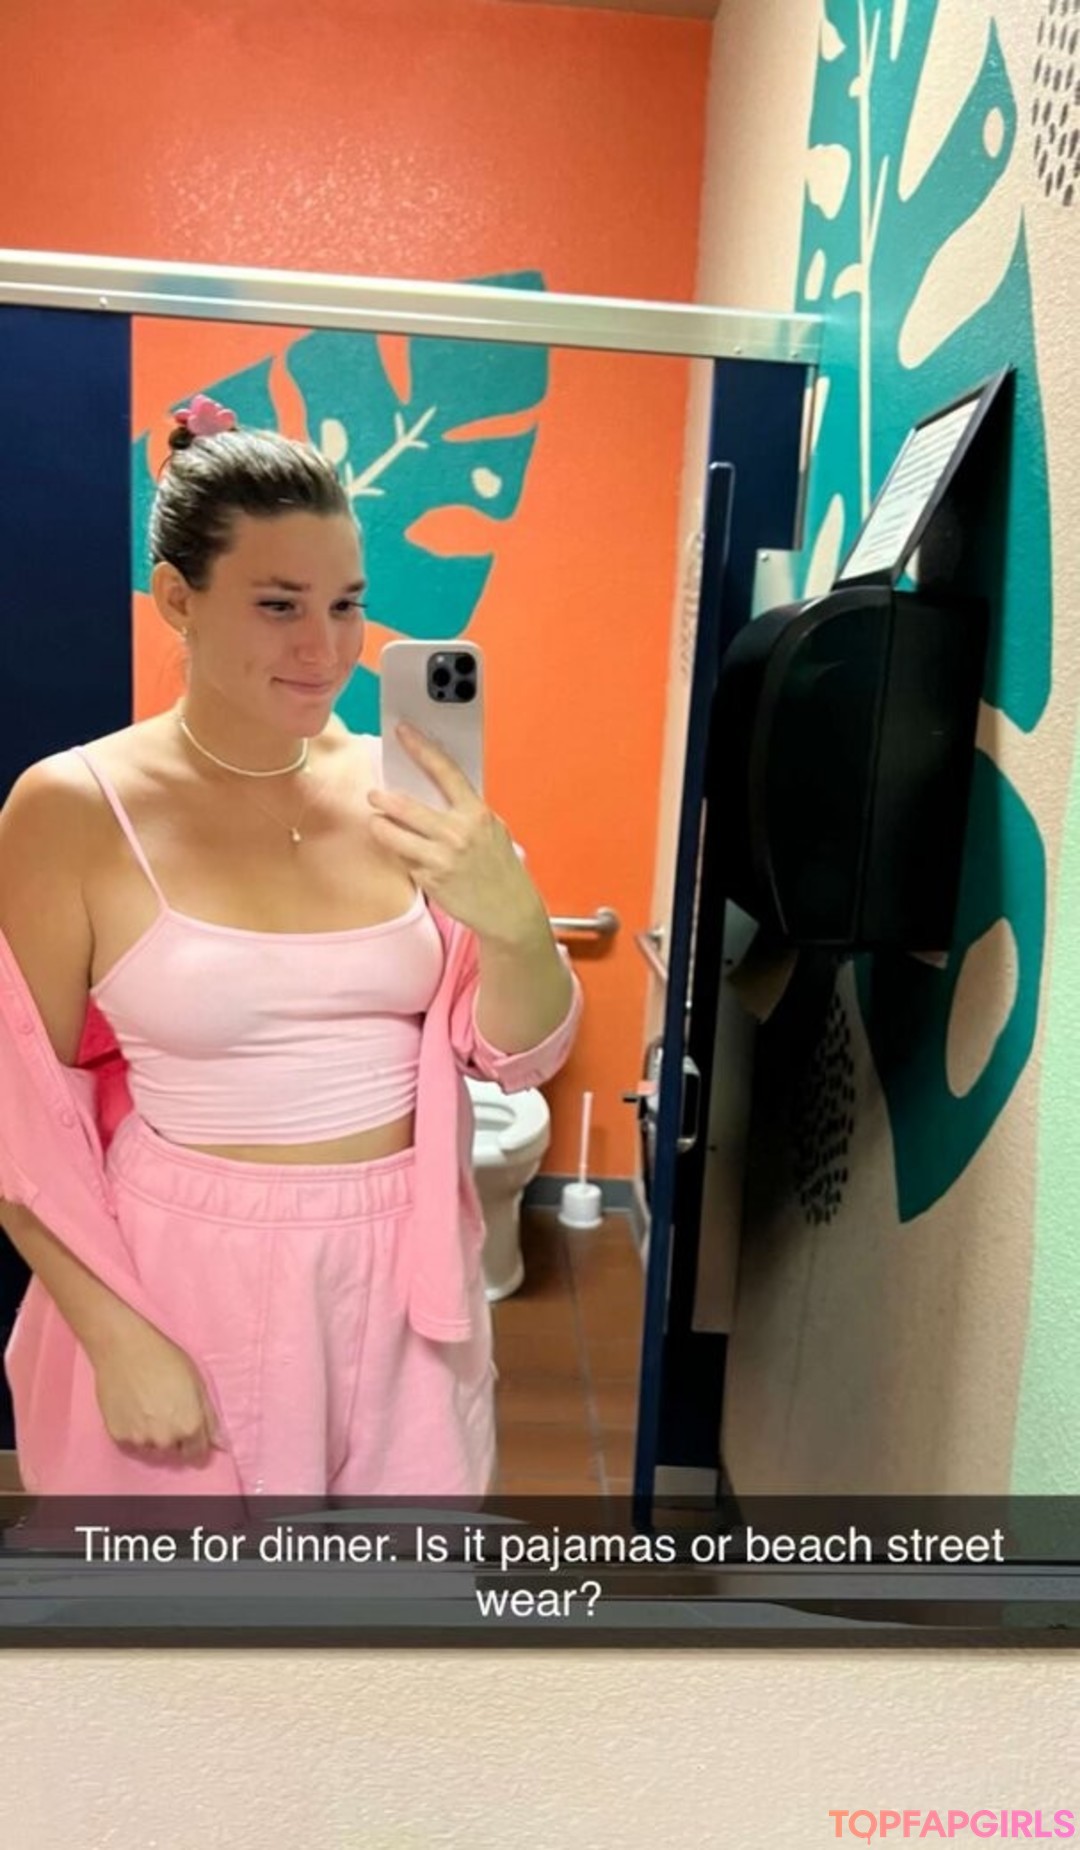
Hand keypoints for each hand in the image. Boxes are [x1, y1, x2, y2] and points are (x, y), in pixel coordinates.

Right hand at [91, 1320, 223, 1465]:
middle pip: (173, 1451)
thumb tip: (220, 1444)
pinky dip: (133, 1431)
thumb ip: (210, 1418)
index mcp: (189, 1426)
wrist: (125, 1348)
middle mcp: (165, 1439)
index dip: (194, 1438)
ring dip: (152, 1435)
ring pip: (151, 1448)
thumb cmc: (165, 1359)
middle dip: (173, 1436)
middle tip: (165, 1409)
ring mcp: (140, 1440)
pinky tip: (132, 1409)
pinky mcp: (118, 1437)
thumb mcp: (197, 1383)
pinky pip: (131, 1443)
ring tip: (147, 1407)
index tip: (188, 1425)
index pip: (196, 1452)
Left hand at [367, 724, 547, 945]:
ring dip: (380, 826)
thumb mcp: (492, 831)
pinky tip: (400, 852)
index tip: (403, 732)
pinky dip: (398, 854)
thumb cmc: (500, 868)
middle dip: (384, 799)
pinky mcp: (430, 880)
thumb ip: (466, 811)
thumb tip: (434, 790)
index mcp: (477, 813)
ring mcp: (441, 858)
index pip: (445, 771)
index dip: (422, 748)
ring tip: (377, 823)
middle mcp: (458, 833)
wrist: (510, 911)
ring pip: (394, 835)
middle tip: (374, 795)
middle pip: (407, 806)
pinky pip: (403, 860)